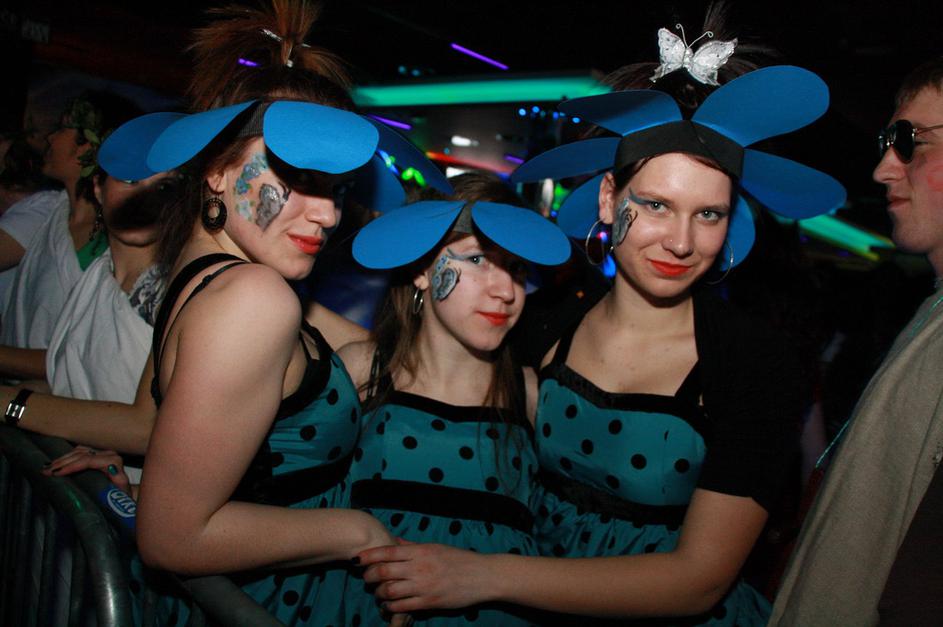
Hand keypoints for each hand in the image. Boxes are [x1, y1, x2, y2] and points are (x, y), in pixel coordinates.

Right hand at [42, 445, 131, 494]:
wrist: (123, 497)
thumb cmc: (121, 497)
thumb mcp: (120, 491)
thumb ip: (118, 478)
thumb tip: (110, 467)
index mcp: (114, 461)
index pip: (88, 460)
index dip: (70, 466)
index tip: (56, 474)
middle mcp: (109, 455)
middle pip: (81, 454)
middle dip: (61, 463)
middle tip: (46, 471)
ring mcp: (102, 454)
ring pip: (78, 452)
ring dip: (61, 460)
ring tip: (47, 468)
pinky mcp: (97, 456)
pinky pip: (79, 453)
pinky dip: (66, 458)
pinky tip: (55, 464)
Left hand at [357, 542, 492, 612]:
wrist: (482, 576)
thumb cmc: (460, 560)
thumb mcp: (436, 547)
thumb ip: (413, 547)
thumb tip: (395, 542)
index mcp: (421, 551)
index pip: (387, 551)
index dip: (368, 556)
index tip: (357, 560)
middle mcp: (420, 567)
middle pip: (383, 572)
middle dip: (369, 576)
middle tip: (366, 579)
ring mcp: (424, 586)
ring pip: (389, 591)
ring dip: (379, 594)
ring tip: (378, 594)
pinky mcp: (429, 602)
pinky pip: (402, 606)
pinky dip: (390, 607)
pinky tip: (389, 606)